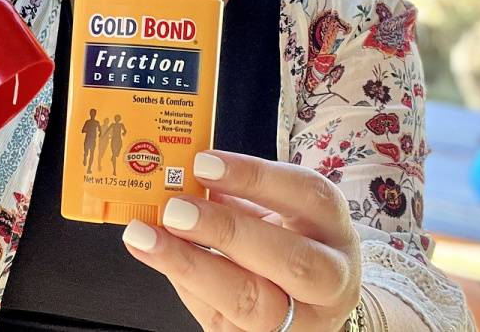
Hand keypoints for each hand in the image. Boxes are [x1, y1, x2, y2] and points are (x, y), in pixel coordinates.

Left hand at [122, 150, 361, 331]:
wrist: (312, 303)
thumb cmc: (288, 243)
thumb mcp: (277, 211)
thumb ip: (236, 195)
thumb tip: (180, 173)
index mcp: (333, 228)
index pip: (307, 196)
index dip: (255, 178)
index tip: (203, 163)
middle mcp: (331, 279)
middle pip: (290, 260)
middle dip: (226, 231)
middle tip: (174, 210)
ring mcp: (302, 321)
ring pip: (251, 303)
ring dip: (191, 267)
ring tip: (146, 238)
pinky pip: (220, 320)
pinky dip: (184, 285)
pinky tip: (157, 260)